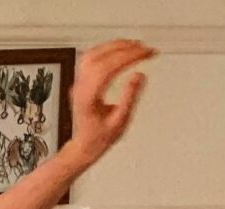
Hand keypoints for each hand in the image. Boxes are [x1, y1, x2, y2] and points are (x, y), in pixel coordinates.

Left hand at [64, 39, 153, 168]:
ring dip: (114, 46)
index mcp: (88, 98)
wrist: (84, 145)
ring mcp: (78, 83)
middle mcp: (80, 88)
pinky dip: (107, 50)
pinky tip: (121, 49)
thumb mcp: (120, 121)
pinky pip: (90, 58)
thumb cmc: (100, 137)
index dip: (128, 57)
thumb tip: (139, 75)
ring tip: (136, 46)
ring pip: (92, 54)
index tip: (146, 53)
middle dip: (124, 49)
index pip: (106, 69)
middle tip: (145, 49)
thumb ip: (129, 97)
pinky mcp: (81, 81)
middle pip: (98, 58)